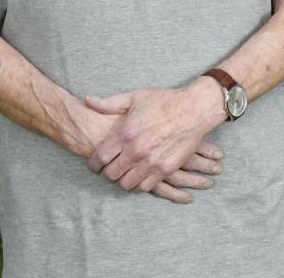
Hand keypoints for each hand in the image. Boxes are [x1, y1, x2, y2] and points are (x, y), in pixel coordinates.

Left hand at [85, 78, 224, 199]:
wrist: (195, 109)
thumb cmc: (165, 101)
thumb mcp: (136, 97)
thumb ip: (110, 103)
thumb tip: (88, 101)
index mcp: (125, 133)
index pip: (100, 158)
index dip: (93, 164)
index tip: (96, 164)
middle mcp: (136, 150)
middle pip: (111, 174)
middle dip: (108, 173)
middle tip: (111, 168)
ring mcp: (151, 161)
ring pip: (126, 184)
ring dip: (123, 180)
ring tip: (125, 173)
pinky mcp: (166, 169)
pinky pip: (146, 186)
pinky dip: (140, 184)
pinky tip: (140, 176)